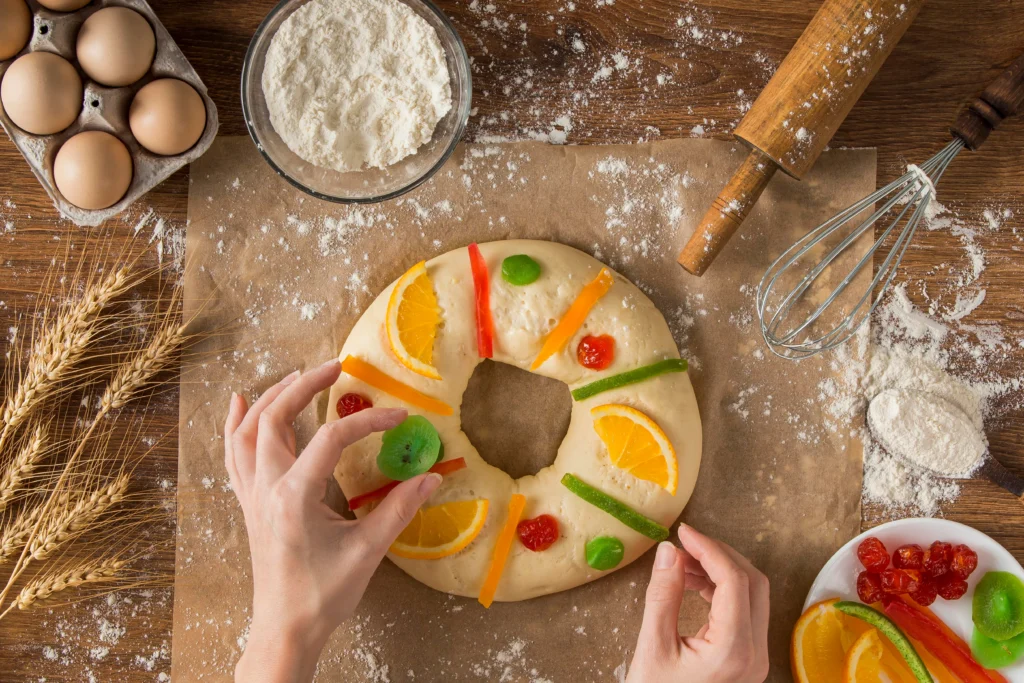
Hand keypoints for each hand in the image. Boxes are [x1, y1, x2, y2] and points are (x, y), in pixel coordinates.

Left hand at [224, 359, 442, 682]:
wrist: (285, 629)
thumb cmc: (323, 594)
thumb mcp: (367, 552)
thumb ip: (399, 509)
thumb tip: (432, 477)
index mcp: (294, 496)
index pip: (331, 439)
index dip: (367, 422)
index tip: (397, 417)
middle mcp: (266, 488)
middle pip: (275, 419)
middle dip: (304, 387)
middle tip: (335, 369)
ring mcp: (252, 495)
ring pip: (248, 432)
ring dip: (270, 398)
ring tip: (296, 376)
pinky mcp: (249, 504)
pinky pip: (234, 454)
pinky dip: (236, 425)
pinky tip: (241, 404)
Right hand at [627, 525, 769, 682]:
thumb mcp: (652, 647)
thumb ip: (663, 595)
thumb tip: (669, 552)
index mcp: (734, 650)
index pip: (734, 580)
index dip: (710, 548)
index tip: (683, 533)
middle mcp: (755, 654)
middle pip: (753, 583)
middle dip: (719, 555)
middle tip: (685, 544)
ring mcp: (755, 659)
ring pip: (752, 596)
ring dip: (721, 571)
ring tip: (681, 564)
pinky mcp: (747, 661)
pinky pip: (744, 613)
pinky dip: (722, 591)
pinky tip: (693, 585)